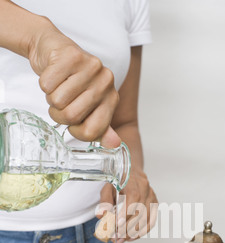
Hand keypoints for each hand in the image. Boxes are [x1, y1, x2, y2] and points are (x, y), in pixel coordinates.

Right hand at [28, 26, 119, 145]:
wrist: (56, 50)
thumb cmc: (72, 83)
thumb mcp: (89, 108)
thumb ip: (100, 128)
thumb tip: (114, 144)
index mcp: (112, 99)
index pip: (92, 131)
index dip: (76, 132)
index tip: (73, 123)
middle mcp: (106, 82)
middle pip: (71, 116)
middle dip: (59, 114)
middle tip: (62, 101)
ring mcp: (90, 67)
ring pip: (58, 100)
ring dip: (51, 97)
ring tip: (58, 87)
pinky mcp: (71, 55)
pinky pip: (47, 84)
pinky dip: (44, 83)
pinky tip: (53, 74)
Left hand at [96, 167, 157, 242]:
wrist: (132, 173)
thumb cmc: (118, 181)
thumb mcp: (107, 188)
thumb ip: (104, 201)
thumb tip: (101, 215)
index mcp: (134, 182)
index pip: (134, 198)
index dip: (126, 213)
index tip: (117, 225)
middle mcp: (146, 189)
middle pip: (140, 211)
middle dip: (127, 227)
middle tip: (115, 238)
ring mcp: (152, 197)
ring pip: (147, 219)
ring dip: (134, 232)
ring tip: (121, 240)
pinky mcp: (155, 205)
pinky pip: (151, 221)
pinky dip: (142, 232)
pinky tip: (131, 237)